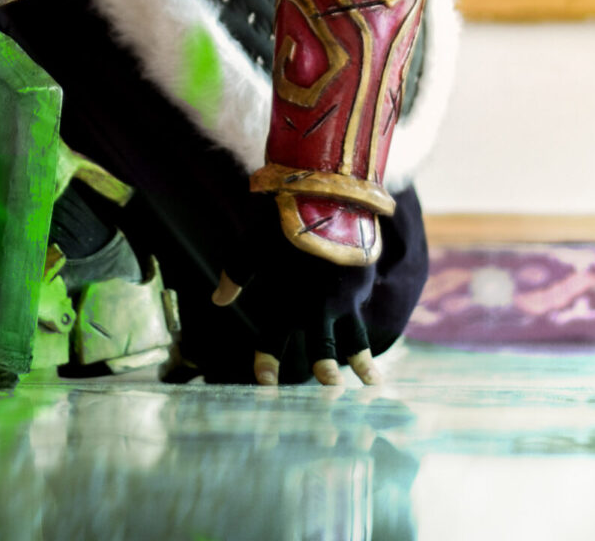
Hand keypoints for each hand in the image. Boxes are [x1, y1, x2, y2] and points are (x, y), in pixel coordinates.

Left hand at [211, 200, 380, 388]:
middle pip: (321, 350)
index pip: (273, 341)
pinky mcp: (360, 289)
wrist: (326, 197)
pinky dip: (370, 344)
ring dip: (360, 367)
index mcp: (286, 301)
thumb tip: (217, 300)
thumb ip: (235, 275)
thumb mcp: (252, 246)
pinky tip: (377, 361)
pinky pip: (365, 323)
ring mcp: (342, 301)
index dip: (267, 364)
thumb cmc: (283, 222)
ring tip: (370, 387)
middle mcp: (315, 308)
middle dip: (324, 377)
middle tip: (328, 396)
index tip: (264, 385)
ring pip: (353, 343)